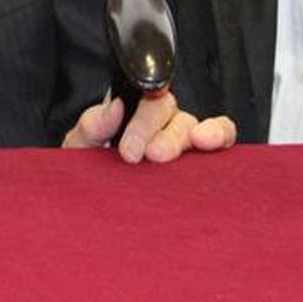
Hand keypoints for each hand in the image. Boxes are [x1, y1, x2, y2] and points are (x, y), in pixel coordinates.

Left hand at [62, 90, 235, 163]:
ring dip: (179, 138)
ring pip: (190, 123)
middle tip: (136, 156)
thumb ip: (92, 125)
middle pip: (164, 107)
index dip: (138, 117)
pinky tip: (208, 145)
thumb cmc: (91, 172)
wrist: (101, 208)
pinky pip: (221, 134)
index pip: (139, 93)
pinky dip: (219, 134)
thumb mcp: (80, 147)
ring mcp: (180, 135)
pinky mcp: (203, 156)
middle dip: (151, 131)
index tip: (128, 146)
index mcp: (127, 108)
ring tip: (163, 156)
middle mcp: (157, 118)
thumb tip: (114, 107)